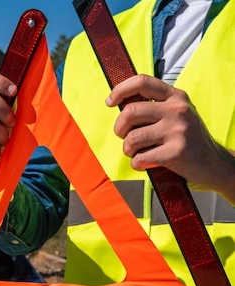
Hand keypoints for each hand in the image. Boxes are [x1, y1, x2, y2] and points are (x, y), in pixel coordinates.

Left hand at [106, 74, 234, 203]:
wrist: (214, 163)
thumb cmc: (187, 139)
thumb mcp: (176, 114)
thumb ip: (154, 106)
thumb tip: (120, 103)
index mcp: (175, 97)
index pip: (142, 82)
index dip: (120, 90)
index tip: (110, 102)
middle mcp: (177, 110)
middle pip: (129, 112)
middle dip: (120, 129)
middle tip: (125, 137)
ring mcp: (178, 130)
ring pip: (132, 138)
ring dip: (128, 150)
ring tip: (137, 153)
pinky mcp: (176, 152)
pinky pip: (140, 158)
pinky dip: (137, 164)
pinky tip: (146, 164)